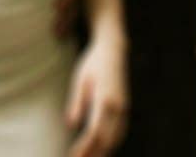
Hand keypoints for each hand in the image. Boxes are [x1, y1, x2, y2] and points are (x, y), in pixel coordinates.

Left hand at [65, 36, 128, 156]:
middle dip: (93, 154)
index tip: (73, 156)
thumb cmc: (93, 63)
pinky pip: (120, 132)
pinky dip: (111, 144)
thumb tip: (70, 125)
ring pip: (115, 139)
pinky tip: (102, 150)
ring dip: (103, 152)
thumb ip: (77, 102)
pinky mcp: (125, 108)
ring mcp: (124, 108)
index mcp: (104, 99)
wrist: (113, 49)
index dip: (85, 148)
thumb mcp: (80, 79)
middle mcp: (117, 107)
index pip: (95, 132)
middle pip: (106, 140)